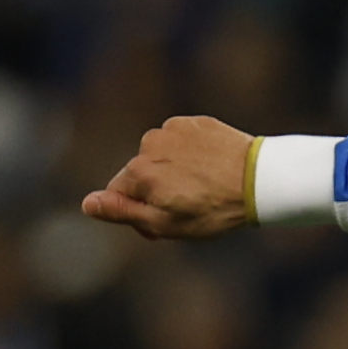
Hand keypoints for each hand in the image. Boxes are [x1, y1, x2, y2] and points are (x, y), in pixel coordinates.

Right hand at [81, 116, 257, 240]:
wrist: (261, 181)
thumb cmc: (214, 210)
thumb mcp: (165, 223)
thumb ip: (122, 211)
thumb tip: (86, 203)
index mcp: (137, 171)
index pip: (118, 193)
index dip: (138, 213)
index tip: (161, 226)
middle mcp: (149, 144)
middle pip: (140, 173)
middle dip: (155, 190)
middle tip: (188, 208)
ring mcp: (173, 129)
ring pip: (162, 155)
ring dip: (174, 170)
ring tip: (204, 187)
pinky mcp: (196, 122)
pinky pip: (183, 141)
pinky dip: (192, 154)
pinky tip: (212, 168)